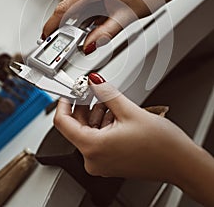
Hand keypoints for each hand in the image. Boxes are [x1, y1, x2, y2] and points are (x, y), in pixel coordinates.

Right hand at [42, 0, 163, 53]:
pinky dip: (90, 10)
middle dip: (74, 25)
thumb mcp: (124, 18)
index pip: (64, 8)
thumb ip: (103, 35)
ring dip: (85, 18)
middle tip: (81, 39)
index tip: (46, 36)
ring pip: (79, 4)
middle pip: (71, 7)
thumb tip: (88, 46)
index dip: (53, 25)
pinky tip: (103, 14)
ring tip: (105, 21)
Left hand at [54, 74, 195, 181]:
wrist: (181, 162)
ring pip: (89, 131)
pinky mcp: (110, 161)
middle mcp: (94, 159)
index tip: (69, 90)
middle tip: (93, 89)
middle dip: (85, 105)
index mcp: (93, 147)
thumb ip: (106, 93)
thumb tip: (94, 81)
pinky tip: (116, 113)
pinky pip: (98, 139)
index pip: (62, 122)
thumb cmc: (161, 145)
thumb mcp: (129, 111)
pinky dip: (104, 123)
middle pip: (76, 126)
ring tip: (110, 101)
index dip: (64, 102)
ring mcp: (102, 162)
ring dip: (97, 113)